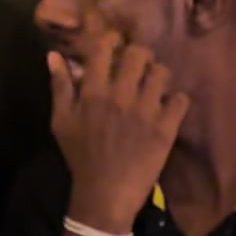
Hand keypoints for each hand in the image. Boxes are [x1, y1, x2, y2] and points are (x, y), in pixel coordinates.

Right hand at [50, 33, 189, 230]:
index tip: (115, 47)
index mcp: (94, 91)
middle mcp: (121, 95)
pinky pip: (181, 99)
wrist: (105, 194)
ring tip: (155, 87)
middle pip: (139, 54)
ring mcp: (146, 111)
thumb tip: (54, 55)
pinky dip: (177, 101)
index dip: (112, 41)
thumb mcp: (61, 122)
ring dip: (159, 76)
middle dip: (140, 56)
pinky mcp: (166, 128)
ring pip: (162, 72)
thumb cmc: (81, 157)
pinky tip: (169, 108)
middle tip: (139, 67)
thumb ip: (60, 86)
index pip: (105, 47)